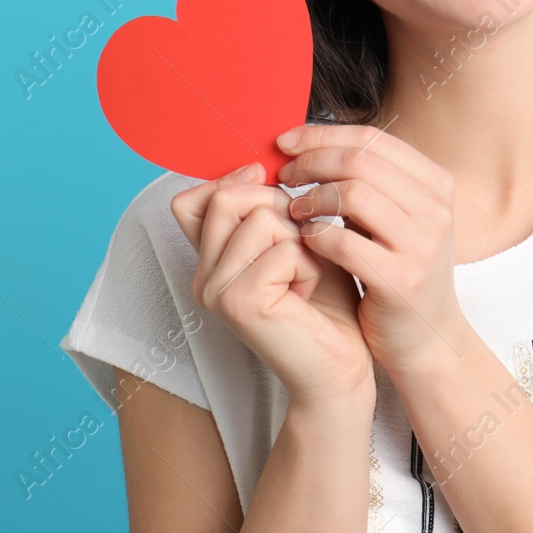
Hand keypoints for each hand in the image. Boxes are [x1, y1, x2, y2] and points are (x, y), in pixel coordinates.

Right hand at [169, 163, 374, 406]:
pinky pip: (281, 249)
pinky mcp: (238, 303)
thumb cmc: (325, 301)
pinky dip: (308, 265)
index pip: (193, 199)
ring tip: (306, 276)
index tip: (268, 188)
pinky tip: (309, 294)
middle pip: (228, 198)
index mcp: (210, 260)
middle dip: (280, 210)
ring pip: (260, 217)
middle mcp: (203, 276)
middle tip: (301, 250)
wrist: (340, 366)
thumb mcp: (296, 239)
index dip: (231, 182)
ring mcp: (215, 290)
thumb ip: (270, 208)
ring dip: (300, 240)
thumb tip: (256, 166)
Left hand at [276, 124, 468, 379]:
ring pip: (352, 194)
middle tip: (283, 175)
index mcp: (436, 183)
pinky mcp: (401, 279)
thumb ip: (369, 182)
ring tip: (294, 210)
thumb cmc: (400, 270)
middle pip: (359, 160)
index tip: (286, 142)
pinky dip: (315, 235)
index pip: (371, 138)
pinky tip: (306, 241)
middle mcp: (435, 208)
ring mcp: (422, 244)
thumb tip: (310, 143)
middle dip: (311, 162)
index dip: (321, 135)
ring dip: (311, 197)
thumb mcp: (397, 217)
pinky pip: (343, 241)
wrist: (426, 336)